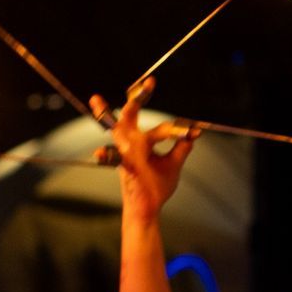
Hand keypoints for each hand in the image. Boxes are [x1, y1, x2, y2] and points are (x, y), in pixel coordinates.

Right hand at [90, 79, 197, 223]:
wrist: (147, 210)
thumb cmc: (156, 187)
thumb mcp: (173, 164)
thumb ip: (181, 148)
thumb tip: (194, 133)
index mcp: (140, 140)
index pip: (148, 118)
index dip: (163, 114)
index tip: (168, 99)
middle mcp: (131, 143)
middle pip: (128, 116)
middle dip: (137, 98)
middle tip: (149, 81)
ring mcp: (127, 154)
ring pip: (119, 130)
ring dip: (112, 116)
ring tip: (97, 100)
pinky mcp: (126, 168)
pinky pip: (119, 157)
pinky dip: (110, 155)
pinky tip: (99, 153)